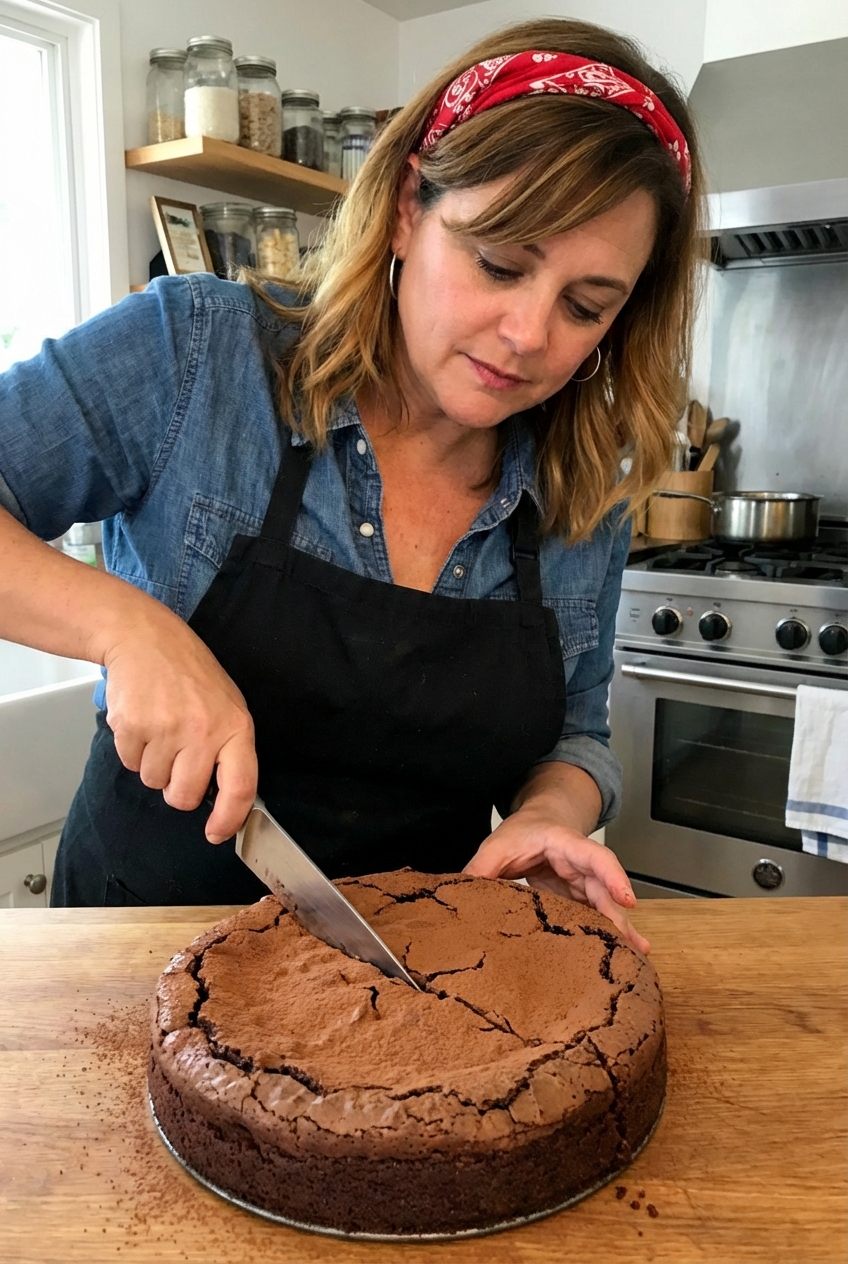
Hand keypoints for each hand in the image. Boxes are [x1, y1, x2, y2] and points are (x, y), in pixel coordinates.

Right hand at [101, 605, 256, 842]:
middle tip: (178, 757)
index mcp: (235, 727)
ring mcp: (165, 731)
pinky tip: (143, 720)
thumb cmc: (190, 674)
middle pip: (184, 797)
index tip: (216, 833)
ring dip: (154, 765)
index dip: (228, 819)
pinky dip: (133, 750)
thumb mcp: (227, 705)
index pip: (240, 787)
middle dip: (178, 788)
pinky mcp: (131, 728)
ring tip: (160, 727)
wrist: (145, 638)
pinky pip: (130, 764)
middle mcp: (203, 732)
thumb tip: (226, 799)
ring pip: (154, 783)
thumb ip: (229, 749)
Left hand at [464, 805, 649, 954]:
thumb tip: (461, 893)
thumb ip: (480, 868)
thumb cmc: (523, 831)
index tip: (626, 899)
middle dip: (619, 916)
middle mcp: (582, 864)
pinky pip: (596, 916)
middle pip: (605, 889)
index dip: (612, 876)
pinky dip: (607, 934)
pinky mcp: (579, 899)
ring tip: (637, 957)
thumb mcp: (497, 844)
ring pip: (606, 906)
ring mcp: (583, 883)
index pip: (594, 856)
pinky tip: (620, 955)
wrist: (538, 823)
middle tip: (632, 947)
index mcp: (565, 843)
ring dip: (621, 930)